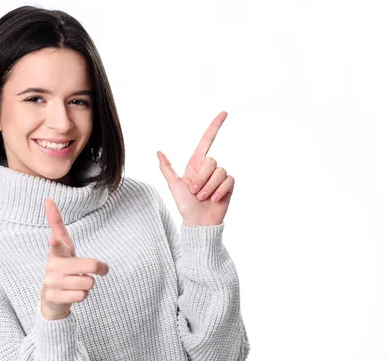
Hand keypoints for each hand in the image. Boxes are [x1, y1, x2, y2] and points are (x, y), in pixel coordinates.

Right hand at [40, 198, 109, 319]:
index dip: (56, 243)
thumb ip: (58, 226)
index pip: (58, 244)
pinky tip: (72, 293)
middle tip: (96, 270)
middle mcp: (52, 266)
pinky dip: (82, 295)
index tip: (52, 240)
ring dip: (88, 283)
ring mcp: (52, 282)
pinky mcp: (54, 297)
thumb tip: (47, 199)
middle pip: (90, 265)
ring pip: (88, 282)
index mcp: (57, 252)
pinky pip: (82, 295)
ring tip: (76, 282)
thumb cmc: (63, 266)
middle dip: (98, 268)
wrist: (52, 297)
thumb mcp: (64, 247)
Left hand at [157, 111, 234, 225]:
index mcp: (195, 164)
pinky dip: (219, 191)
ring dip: (209, 187)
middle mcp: (209, 168)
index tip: (224, 112)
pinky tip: (214, 199)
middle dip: (201, 178)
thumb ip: (167, 168)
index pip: (207, 140)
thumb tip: (158, 151)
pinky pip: (228, 180)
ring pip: (219, 172)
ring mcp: (220, 177)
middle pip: (211, 161)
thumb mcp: (173, 185)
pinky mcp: (229, 185)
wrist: (198, 222)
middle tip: (194, 192)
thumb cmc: (184, 204)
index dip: (215, 126)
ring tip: (203, 197)